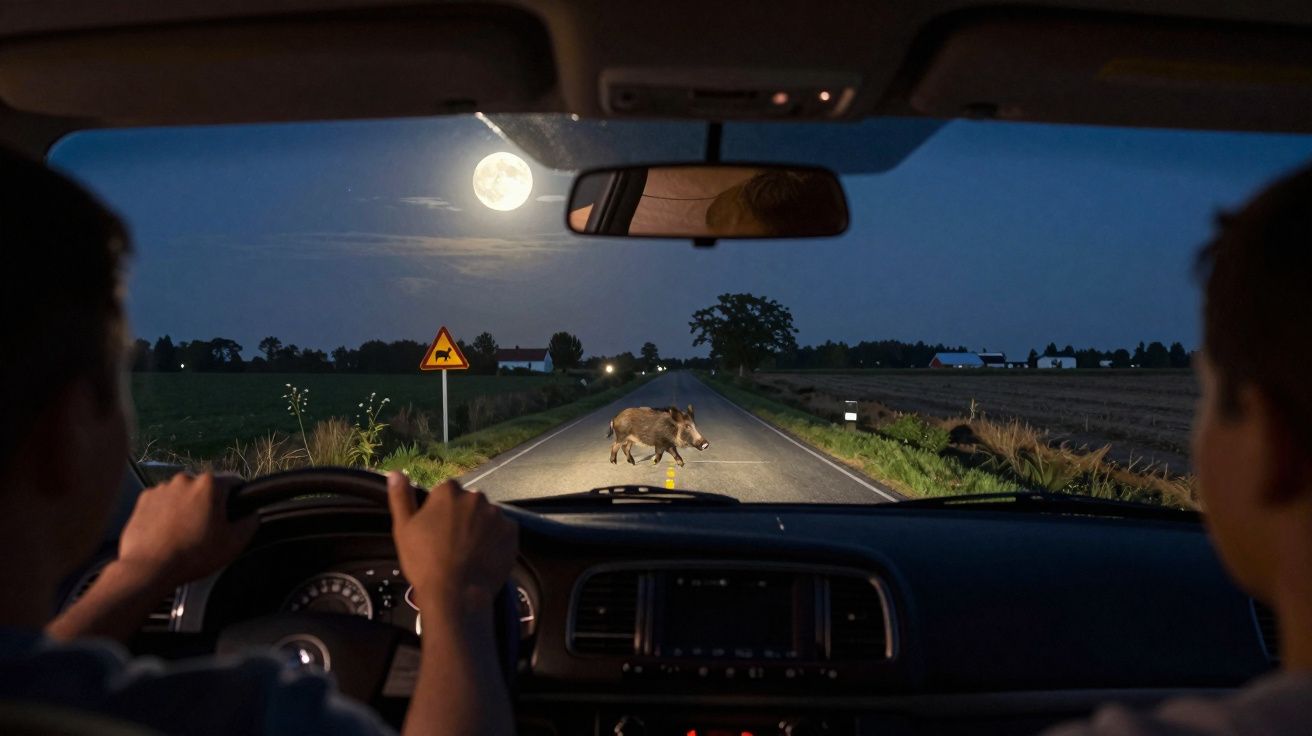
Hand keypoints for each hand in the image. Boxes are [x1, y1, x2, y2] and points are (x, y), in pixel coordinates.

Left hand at [117, 472, 256, 586]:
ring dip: (186, 508)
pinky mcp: (143, 499)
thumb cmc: (193, 556)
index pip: (233, 483)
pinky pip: (162, 502)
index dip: (236, 500)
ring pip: (183, 495)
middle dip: (208, 505)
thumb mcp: (234, 543)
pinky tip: (167, 533)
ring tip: (183, 534)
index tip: (232, 516)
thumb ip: (251, 522)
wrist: (149, 569)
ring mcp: (161, 488)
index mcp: (210, 485)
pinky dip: (165, 513)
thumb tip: (252, 514)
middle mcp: (185, 479)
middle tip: (206, 530)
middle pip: (205, 489)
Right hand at [387, 473, 517, 616]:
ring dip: (481, 527)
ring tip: (470, 552)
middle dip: (463, 516)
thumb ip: (401, 498)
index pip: (446, 492)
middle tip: (453, 543)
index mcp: (448, 491)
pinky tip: (485, 556)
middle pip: (469, 502)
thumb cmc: (424, 562)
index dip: (441, 511)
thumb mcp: (403, 529)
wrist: (456, 593)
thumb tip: (395, 473)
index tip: (437, 530)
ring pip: (487, 516)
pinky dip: (496, 540)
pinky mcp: (512, 531)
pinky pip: (503, 531)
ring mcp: (496, 514)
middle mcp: (476, 496)